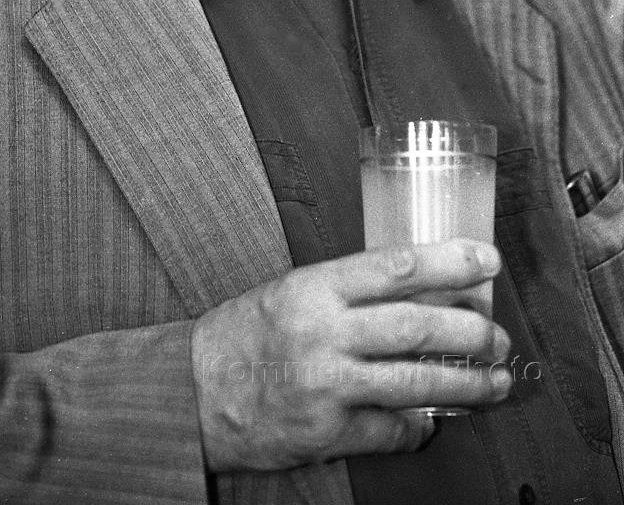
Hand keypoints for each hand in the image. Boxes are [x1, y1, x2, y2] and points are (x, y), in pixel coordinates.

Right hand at [191, 240, 511, 472]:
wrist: (193, 392)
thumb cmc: (245, 335)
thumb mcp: (291, 291)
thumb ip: (347, 289)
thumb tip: (419, 288)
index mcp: (315, 288)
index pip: (397, 266)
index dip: (451, 261)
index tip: (487, 260)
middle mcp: (323, 333)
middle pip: (417, 326)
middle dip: (471, 332)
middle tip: (498, 336)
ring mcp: (326, 385)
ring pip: (415, 383)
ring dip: (466, 385)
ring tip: (494, 383)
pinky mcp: (326, 431)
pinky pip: (391, 430)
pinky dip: (420, 427)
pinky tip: (436, 422)